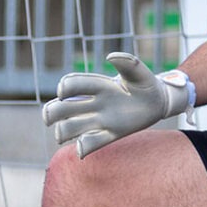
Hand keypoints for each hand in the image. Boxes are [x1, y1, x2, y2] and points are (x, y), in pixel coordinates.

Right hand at [41, 52, 192, 157]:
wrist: (157, 102)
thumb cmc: (146, 84)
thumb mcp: (140, 72)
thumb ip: (128, 63)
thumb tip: (110, 57)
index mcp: (99, 86)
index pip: (73, 84)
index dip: (64, 87)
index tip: (63, 91)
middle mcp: (94, 103)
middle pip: (62, 108)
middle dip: (51, 112)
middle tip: (49, 118)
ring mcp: (100, 120)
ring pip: (70, 127)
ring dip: (62, 132)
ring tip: (62, 135)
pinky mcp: (110, 135)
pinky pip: (91, 143)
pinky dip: (82, 147)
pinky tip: (82, 149)